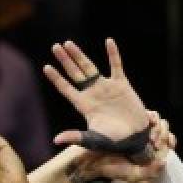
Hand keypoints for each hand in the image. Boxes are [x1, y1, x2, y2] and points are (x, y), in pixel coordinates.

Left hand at [43, 38, 153, 162]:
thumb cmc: (114, 141)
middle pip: (75, 73)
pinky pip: (116, 66)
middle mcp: (92, 93)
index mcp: (84, 105)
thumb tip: (56, 140)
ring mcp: (106, 87)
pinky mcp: (121, 85)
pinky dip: (113, 54)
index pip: (66, 88)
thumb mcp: (94, 140)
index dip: (56, 78)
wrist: (136, 137)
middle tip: (55, 46)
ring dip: (79, 55)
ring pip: (90, 67)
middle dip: (65, 60)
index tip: (46, 67)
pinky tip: (109, 41)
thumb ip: (76, 137)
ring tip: (68, 43)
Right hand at [78, 111, 174, 182]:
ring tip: (150, 133)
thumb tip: (164, 162)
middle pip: (165, 132)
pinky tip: (148, 121)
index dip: (169, 142)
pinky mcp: (133, 123)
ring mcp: (140, 132)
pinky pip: (149, 116)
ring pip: (159, 123)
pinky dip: (152, 117)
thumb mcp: (132, 175)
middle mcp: (147, 143)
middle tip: (154, 141)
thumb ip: (149, 172)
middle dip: (163, 134)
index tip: (166, 144)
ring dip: (159, 126)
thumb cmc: (112, 168)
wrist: (93, 158)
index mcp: (150, 155)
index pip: (167, 146)